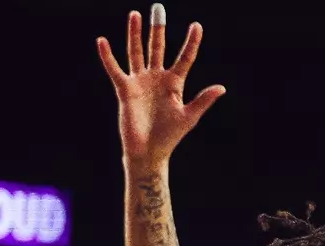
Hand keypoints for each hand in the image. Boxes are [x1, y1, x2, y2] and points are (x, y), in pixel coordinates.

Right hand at [98, 7, 224, 167]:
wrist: (149, 152)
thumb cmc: (170, 137)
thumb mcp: (189, 117)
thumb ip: (203, 100)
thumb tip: (222, 87)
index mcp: (174, 84)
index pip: (185, 58)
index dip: (191, 43)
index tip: (197, 25)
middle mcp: (156, 78)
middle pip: (157, 47)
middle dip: (158, 29)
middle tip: (158, 8)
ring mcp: (140, 82)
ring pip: (137, 52)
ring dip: (135, 34)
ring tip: (135, 15)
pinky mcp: (125, 90)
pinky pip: (115, 70)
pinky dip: (108, 57)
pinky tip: (102, 41)